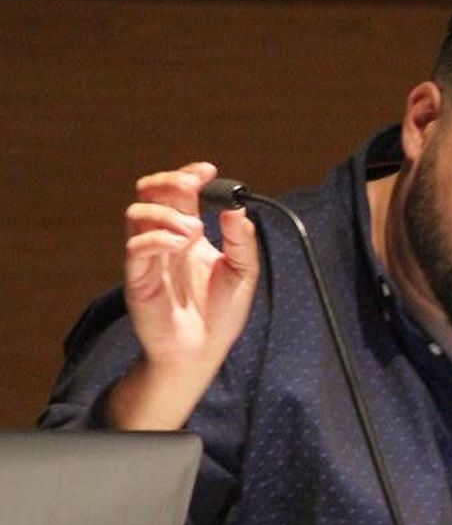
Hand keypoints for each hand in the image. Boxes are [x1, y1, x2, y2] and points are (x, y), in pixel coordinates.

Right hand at [111, 162, 258, 428]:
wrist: (201, 352)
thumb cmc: (221, 314)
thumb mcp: (243, 274)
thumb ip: (242, 242)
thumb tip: (236, 209)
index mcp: (191, 235)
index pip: (180, 194)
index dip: (190, 176)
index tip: (208, 172)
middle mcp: (166, 240)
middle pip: (150, 194)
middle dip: (168, 181)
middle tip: (192, 186)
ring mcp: (149, 257)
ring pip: (138, 213)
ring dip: (166, 212)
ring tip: (194, 231)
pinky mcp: (138, 278)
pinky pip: (136, 246)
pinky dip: (157, 237)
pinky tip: (180, 244)